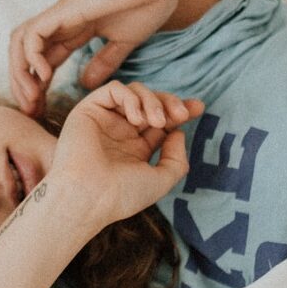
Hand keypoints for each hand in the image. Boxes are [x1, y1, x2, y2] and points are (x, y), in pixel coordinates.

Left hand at [9, 0, 181, 115]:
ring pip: (21, 43)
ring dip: (20, 73)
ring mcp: (60, 15)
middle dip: (23, 84)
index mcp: (75, 30)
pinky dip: (31, 56)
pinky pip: (32, 34)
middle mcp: (61, 23)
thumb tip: (85, 82)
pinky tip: (44, 75)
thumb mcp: (123, 42)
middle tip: (31, 111)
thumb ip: (105, 61)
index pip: (45, 61)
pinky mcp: (63, 11)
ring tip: (33, 98)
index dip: (38, 87)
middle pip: (25, 54)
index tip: (41, 111)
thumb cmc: (146, 4)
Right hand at [51, 82, 203, 229]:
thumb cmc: (121, 195)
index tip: (198, 108)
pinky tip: (136, 119)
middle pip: (151, 102)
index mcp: (136, 149)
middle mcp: (120, 132)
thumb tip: (178, 132)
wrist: (88, 198)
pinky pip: (114, 89)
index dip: (180, 110)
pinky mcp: (89, 110)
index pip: (161, 121)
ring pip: (134, 92)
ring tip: (157, 122)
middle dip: (170, 102)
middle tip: (182, 114)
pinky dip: (131, 98)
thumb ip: (176, 158)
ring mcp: (105, 120)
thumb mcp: (160, 180)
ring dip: (152, 101)